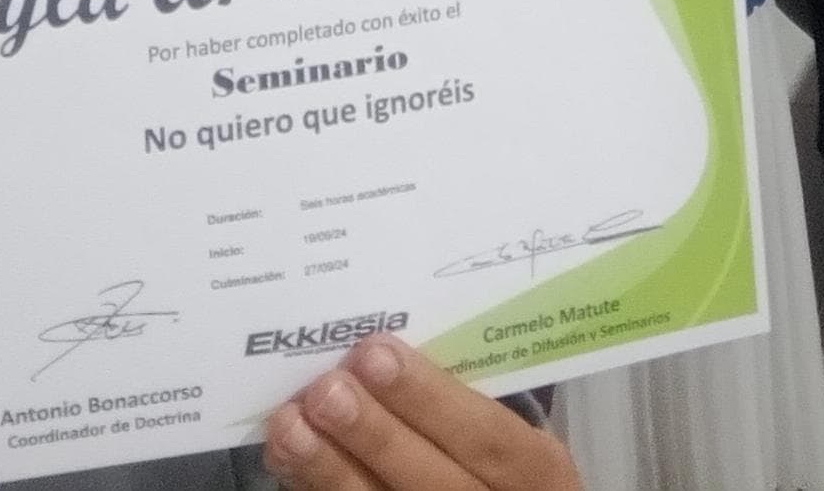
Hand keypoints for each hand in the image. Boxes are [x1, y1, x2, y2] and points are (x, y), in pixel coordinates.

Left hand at [262, 336, 581, 490]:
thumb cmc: (488, 453)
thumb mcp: (501, 428)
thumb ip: (458, 397)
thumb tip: (380, 346)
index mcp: (536, 472)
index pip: (488, 437)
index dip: (429, 397)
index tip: (374, 353)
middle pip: (434, 483)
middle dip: (375, 434)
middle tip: (326, 390)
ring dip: (331, 470)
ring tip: (290, 425)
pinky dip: (316, 490)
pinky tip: (288, 459)